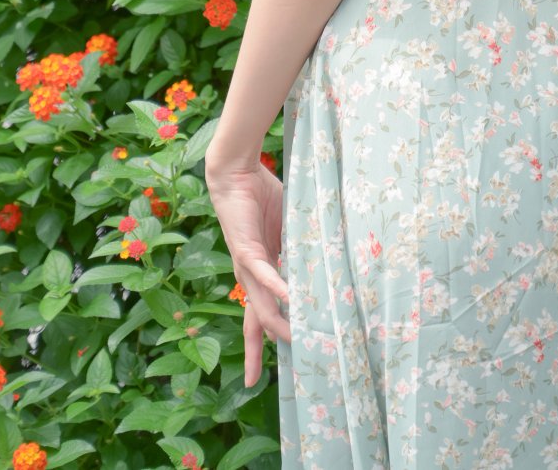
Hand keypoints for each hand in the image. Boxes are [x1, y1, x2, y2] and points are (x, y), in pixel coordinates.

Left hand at [205, 158, 292, 384]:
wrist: (236, 175)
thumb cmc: (260, 198)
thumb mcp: (286, 230)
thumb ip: (297, 249)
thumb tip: (322, 265)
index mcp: (257, 274)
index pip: (258, 316)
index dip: (257, 345)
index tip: (256, 376)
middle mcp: (248, 276)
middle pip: (253, 322)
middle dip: (254, 353)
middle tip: (257, 381)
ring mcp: (246, 265)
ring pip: (260, 304)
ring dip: (277, 323)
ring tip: (296, 339)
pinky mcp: (247, 249)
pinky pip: (263, 272)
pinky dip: (277, 286)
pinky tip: (289, 298)